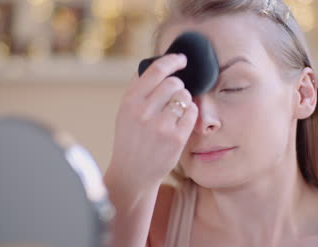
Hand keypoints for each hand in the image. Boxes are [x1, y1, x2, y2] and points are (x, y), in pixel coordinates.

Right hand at [109, 53, 197, 188]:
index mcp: (130, 101)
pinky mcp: (176, 138)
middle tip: (174, 97)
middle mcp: (144, 111)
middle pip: (174, 83)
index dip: (172, 60)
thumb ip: (139, 89)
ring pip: (185, 96)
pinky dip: (190, 114)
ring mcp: (161, 125)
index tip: (181, 59)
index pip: (156, 70)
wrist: (132, 173)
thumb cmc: (130, 139)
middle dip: (178, 87)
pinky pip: (192, 112)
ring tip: (175, 112)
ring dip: (184, 101)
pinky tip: (181, 122)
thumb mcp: (125, 112)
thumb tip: (160, 65)